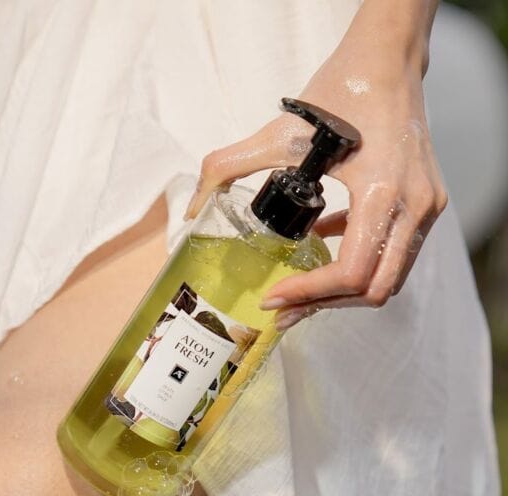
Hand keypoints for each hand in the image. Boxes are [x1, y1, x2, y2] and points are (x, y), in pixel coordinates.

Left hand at [184, 3, 445, 330]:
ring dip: (342, 288)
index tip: (274, 297)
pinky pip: (394, 250)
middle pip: (375, 288)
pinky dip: (359, 258)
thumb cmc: (339, 93)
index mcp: (383, 192)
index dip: (310, 293)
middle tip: (283, 308)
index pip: (353, 271)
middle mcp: (414, 206)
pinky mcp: (426, 201)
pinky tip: (321, 242)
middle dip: (325, 303)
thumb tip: (194, 208)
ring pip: (389, 276)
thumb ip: (227, 167)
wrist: (387, 61)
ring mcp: (427, 206)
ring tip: (298, 290)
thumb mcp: (277, 134)